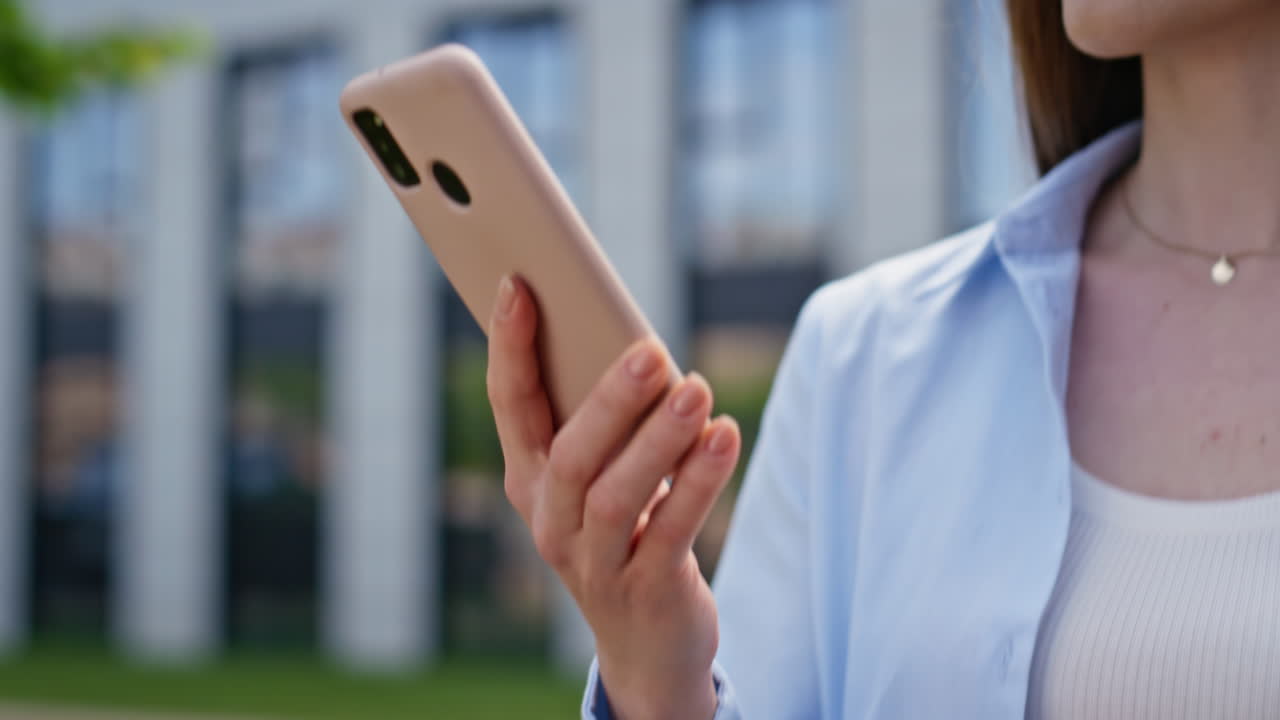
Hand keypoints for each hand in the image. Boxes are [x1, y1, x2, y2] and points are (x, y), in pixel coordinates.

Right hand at [486, 275, 739, 719]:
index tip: (520, 286)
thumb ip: (606, 420)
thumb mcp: (602, 476)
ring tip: (698, 391)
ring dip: (659, 440)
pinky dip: (699, 482)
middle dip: (608, 401)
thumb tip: (639, 345)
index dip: (510, 348)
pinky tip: (726, 437)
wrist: (646, 644)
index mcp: (528, 480)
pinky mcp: (646, 589)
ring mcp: (592, 561)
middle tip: (650, 350)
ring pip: (615, 495)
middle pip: (569, 455)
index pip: (509, 407)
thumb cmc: (625, 532)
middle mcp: (549, 520)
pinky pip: (672, 529)